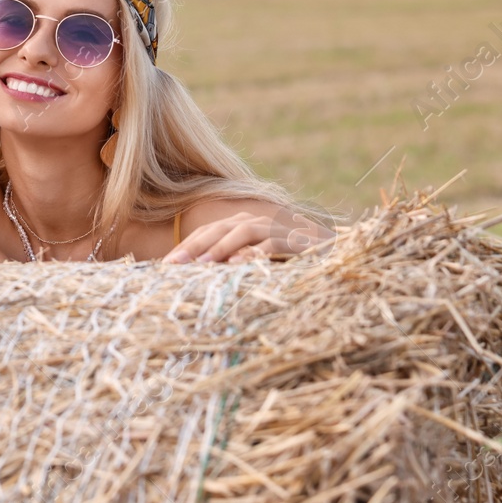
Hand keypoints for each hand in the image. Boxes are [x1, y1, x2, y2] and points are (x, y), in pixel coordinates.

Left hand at [164, 210, 332, 263]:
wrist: (336, 256)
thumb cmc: (290, 263)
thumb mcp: (256, 265)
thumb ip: (232, 265)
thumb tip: (201, 280)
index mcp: (242, 226)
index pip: (207, 233)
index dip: (186, 246)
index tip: (165, 265)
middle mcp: (256, 222)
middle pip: (218, 229)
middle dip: (194, 246)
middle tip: (173, 265)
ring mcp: (277, 228)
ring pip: (242, 231)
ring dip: (221, 248)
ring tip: (202, 265)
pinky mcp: (298, 240)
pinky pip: (273, 243)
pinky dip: (256, 253)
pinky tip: (240, 264)